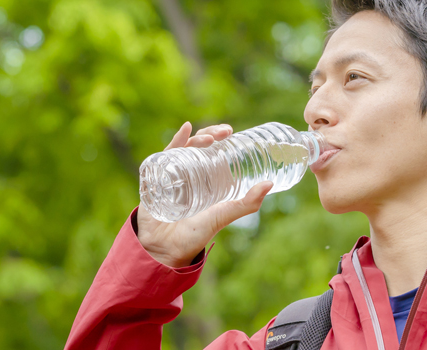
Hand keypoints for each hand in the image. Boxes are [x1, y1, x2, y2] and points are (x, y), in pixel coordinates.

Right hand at [137, 122, 273, 267]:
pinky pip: (164, 156)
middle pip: (197, 145)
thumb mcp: (224, 215)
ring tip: (210, 139)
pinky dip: (176, 141)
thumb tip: (269, 184)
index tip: (231, 132)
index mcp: (202, 178)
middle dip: (211, 134)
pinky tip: (185, 130)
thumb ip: (247, 203)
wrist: (167, 250)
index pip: (210, 150)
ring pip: (183, 148)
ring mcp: (170, 174)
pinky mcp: (156, 178)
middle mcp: (186, 173)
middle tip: (226, 132)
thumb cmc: (194, 234)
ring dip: (197, 139)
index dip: (219, 138)